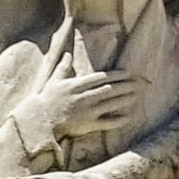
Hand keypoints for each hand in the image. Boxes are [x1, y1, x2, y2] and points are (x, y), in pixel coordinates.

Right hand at [14, 52, 145, 146]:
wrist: (39, 122)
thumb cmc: (46, 100)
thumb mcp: (53, 81)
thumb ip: (63, 67)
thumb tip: (66, 54)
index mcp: (77, 85)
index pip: (101, 77)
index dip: (116, 75)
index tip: (128, 73)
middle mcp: (85, 96)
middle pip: (110, 89)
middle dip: (125, 85)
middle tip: (139, 82)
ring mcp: (87, 111)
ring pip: (111, 103)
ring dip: (125, 99)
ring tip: (136, 95)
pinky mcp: (88, 124)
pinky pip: (106, 122)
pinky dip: (118, 119)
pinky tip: (128, 116)